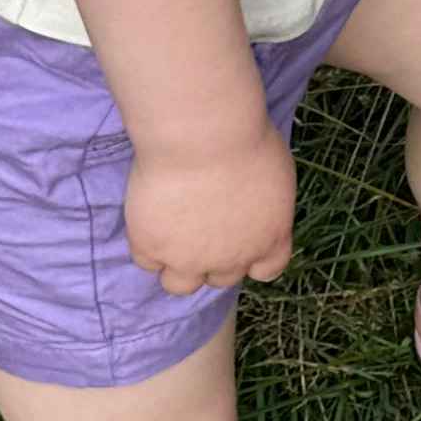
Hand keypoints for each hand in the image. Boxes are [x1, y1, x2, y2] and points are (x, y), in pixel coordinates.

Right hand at [123, 126, 296, 296]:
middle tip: (199, 224)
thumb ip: (263, 202)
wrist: (203, 136)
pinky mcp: (152, 248)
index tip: (240, 239)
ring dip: (176, 264)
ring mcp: (190, 260)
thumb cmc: (246, 140)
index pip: (267, 270)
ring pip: (179, 283)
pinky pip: (146, 260)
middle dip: (211, 257)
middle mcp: (232, 259)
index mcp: (270, 238)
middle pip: (221, 278)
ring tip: (170, 231)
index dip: (252, 258)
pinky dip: (147, 242)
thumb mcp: (274, 173)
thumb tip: (250, 204)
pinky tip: (150, 215)